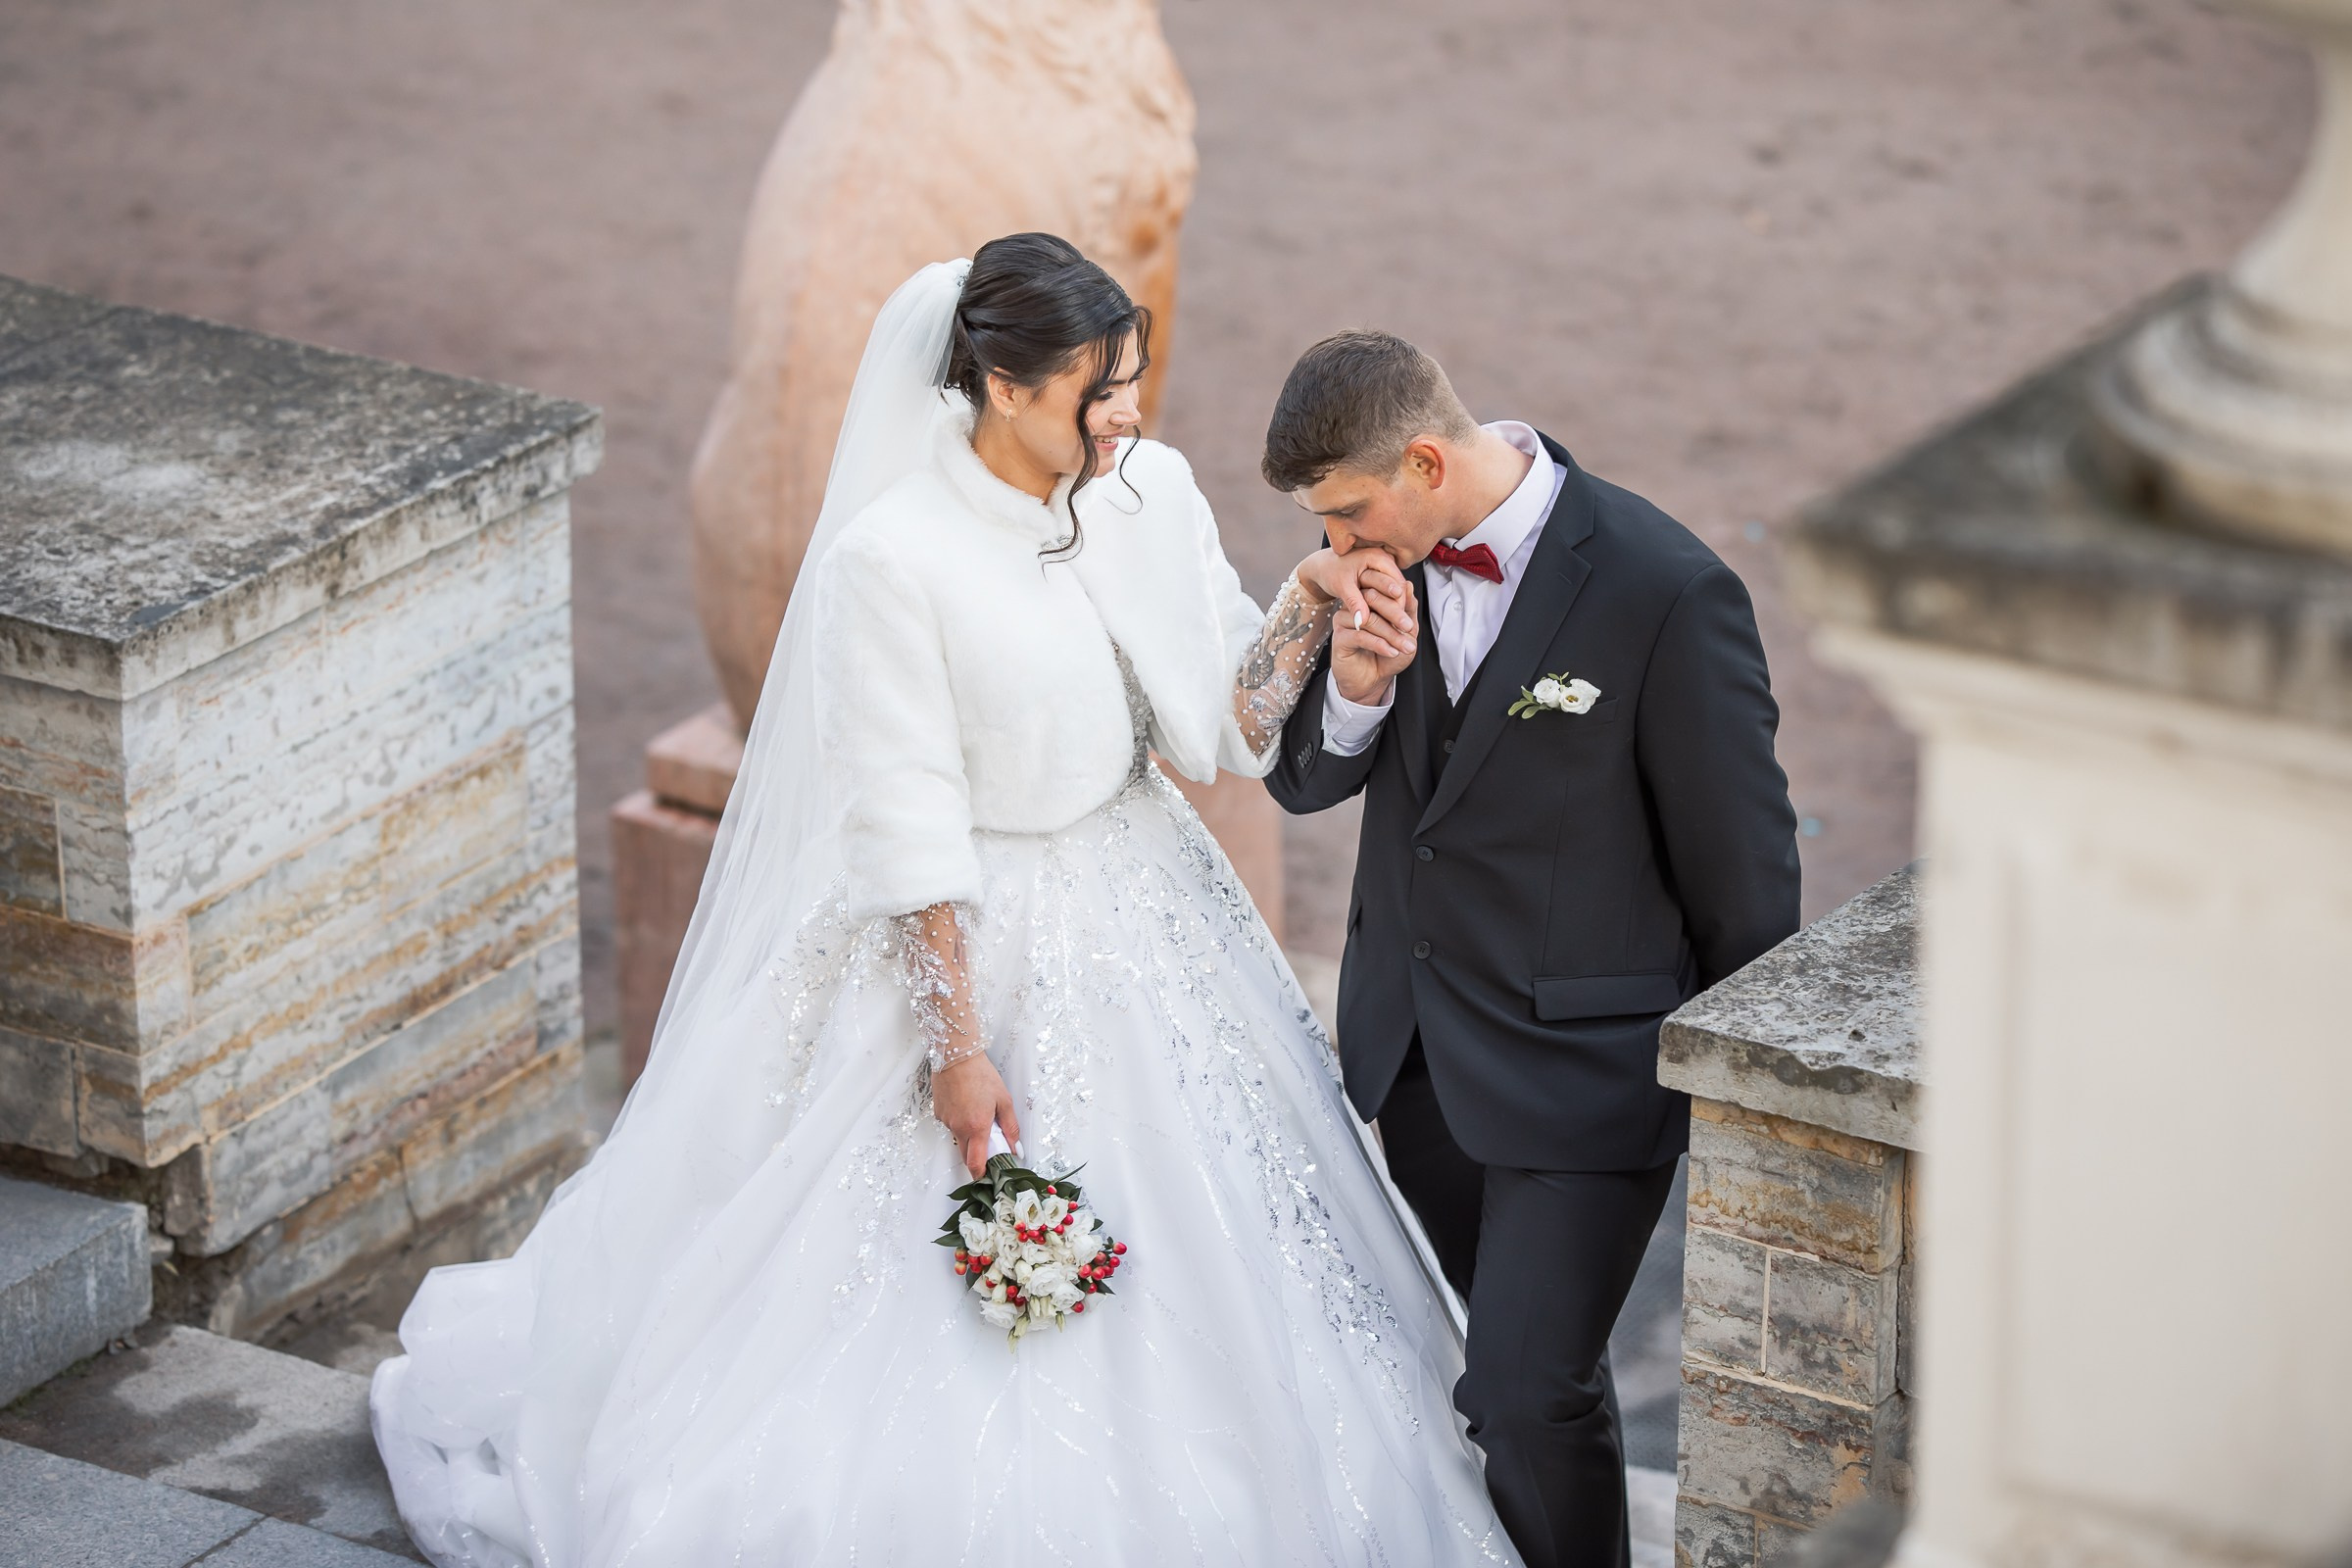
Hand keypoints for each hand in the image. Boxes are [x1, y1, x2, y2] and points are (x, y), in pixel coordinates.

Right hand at [933, 1054, 1021, 1178]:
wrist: (957, 1055)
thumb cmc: (981, 1074)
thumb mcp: (1004, 1100)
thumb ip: (1011, 1127)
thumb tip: (1015, 1148)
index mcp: (976, 1127)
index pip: (975, 1163)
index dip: (980, 1175)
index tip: (987, 1178)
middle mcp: (958, 1128)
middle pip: (966, 1156)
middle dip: (977, 1157)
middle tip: (990, 1146)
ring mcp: (947, 1121)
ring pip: (959, 1139)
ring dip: (969, 1136)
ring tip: (979, 1114)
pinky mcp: (939, 1113)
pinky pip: (951, 1125)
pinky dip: (960, 1122)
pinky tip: (966, 1105)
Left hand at [1294, 548, 1412, 634]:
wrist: (1325, 565)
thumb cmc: (1331, 573)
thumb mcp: (1341, 587)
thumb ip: (1354, 602)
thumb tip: (1362, 621)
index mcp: (1375, 557)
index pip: (1395, 582)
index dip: (1397, 604)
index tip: (1399, 622)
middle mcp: (1383, 558)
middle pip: (1400, 586)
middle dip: (1401, 608)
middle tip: (1407, 628)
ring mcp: (1384, 565)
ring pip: (1397, 590)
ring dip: (1399, 608)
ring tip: (1403, 628)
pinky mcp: (1382, 573)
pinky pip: (1391, 590)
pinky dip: (1391, 605)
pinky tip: (1393, 622)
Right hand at [1332, 581, 1417, 704]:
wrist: (1373, 681)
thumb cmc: (1388, 655)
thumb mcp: (1406, 631)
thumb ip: (1408, 609)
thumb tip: (1408, 585)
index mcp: (1370, 600)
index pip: (1382, 588)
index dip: (1399, 600)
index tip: (1410, 617)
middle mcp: (1355, 606)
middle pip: (1372, 598)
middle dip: (1395, 614)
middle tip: (1409, 628)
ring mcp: (1344, 620)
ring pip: (1368, 618)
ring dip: (1390, 633)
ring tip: (1404, 646)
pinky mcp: (1339, 637)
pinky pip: (1359, 635)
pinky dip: (1378, 644)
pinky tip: (1391, 651)